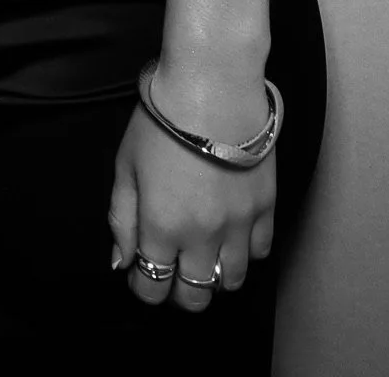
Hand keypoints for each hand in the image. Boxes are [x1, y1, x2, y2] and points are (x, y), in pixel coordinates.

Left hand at [110, 69, 276, 313]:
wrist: (211, 90)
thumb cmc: (160, 123)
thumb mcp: (125, 166)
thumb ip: (122, 218)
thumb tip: (122, 263)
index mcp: (161, 227)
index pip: (152, 287)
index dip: (143, 288)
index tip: (140, 273)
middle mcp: (202, 238)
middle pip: (194, 298)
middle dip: (178, 292)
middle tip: (171, 269)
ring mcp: (239, 228)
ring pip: (231, 283)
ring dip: (213, 277)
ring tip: (200, 255)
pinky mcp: (266, 212)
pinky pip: (259, 254)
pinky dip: (244, 254)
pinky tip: (229, 235)